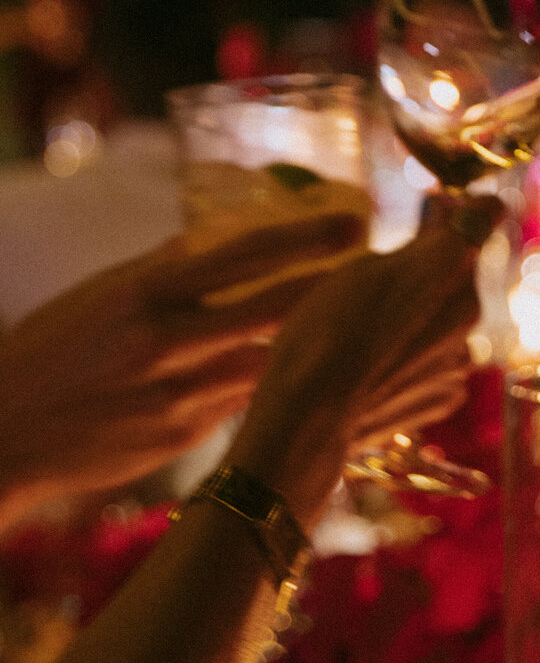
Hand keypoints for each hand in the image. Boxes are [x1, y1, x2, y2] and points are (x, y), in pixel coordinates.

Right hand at [0, 213, 366, 523]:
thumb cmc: (49, 351)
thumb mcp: (101, 295)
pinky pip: (243, 404)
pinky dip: (272, 388)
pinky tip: (305, 380)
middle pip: (272, 310)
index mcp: (142, 291)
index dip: (304, 239)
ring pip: (269, 362)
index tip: (353, 225)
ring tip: (359, 325)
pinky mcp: (183, 438)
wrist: (3, 434)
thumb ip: (164, 271)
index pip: (240, 254)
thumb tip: (221, 240)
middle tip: (379, 271)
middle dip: (331, 290)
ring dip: (314, 344)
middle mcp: (166, 341)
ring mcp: (178, 395)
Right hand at [230, 197, 502, 521]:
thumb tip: (447, 217)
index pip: (483, 215)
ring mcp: (461, 356)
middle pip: (461, 272)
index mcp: (450, 264)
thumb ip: (416, 241)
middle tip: (387, 273)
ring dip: (425, 315)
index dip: (464, 207)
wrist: (311, 415)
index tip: (442, 207)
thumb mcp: (363, 266)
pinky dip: (419, 357)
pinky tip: (381, 364)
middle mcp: (469, 307)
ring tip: (374, 330)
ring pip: (450, 319)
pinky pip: (441, 361)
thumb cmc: (325, 328)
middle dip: (433, 268)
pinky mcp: (447, 393)